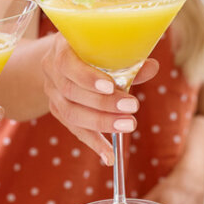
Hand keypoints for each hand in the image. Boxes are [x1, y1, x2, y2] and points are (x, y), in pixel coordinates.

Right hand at [41, 35, 158, 163]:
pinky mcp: (58, 111)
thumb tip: (152, 67)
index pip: (68, 64)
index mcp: (61, 48)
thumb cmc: (92, 48)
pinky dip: (94, 143)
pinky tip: (109, 156)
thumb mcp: (106, 47)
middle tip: (132, 108)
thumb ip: (126, 59)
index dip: (88, 78)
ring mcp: (52, 93)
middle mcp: (51, 71)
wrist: (65, 56)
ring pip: (71, 114)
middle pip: (72, 92)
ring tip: (128, 126)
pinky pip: (75, 130)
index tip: (111, 87)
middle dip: (103, 104)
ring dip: (101, 123)